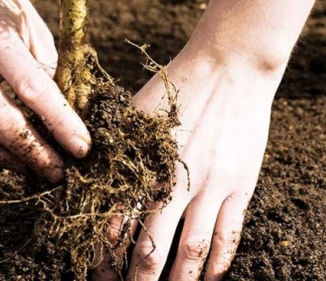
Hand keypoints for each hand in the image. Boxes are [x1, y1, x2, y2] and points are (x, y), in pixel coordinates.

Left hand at [93, 48, 280, 279]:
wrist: (229, 66)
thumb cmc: (175, 86)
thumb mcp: (133, 113)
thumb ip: (113, 149)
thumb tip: (85, 176)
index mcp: (142, 165)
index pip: (114, 224)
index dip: (103, 255)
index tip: (97, 274)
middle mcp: (173, 183)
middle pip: (150, 247)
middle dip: (136, 280)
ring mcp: (210, 187)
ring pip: (191, 251)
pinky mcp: (239, 186)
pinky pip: (229, 235)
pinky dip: (219, 264)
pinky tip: (211, 280)